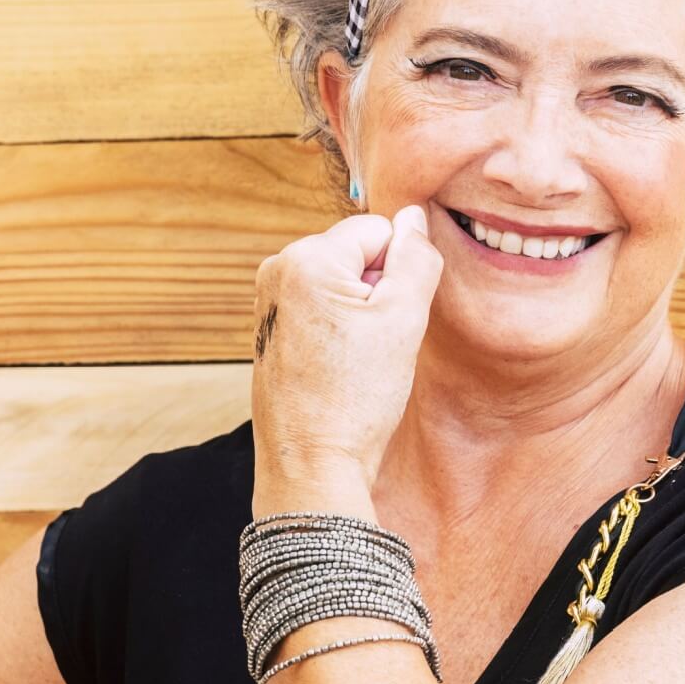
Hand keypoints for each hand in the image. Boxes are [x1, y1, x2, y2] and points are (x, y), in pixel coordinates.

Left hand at [250, 205, 443, 507]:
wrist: (312, 466)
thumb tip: (414, 216)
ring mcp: (268, 305)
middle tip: (377, 346)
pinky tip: (340, 371)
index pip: (379, 232)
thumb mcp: (404, 320)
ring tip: (357, 362)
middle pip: (357, 257)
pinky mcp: (269, 334)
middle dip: (378, 293)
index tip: (393, 321)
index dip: (400, 273)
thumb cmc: (356, 398)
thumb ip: (416, 258)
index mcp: (306, 259)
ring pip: (342, 287)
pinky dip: (340, 335)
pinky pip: (322, 313)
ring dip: (362, 316)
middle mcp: (276, 272)